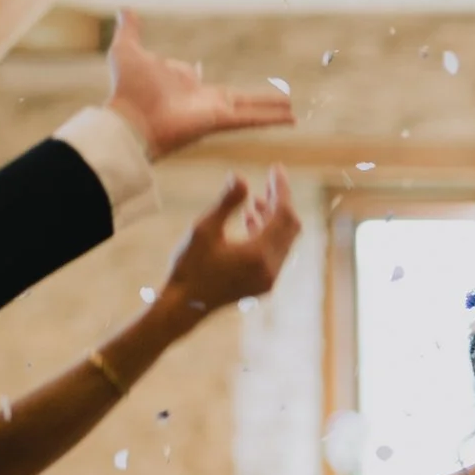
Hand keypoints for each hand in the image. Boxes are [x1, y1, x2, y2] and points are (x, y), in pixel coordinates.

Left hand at [102, 10, 295, 159]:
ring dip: (272, 110)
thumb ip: (130, 30)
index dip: (188, 71)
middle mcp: (202, 100)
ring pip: (251, 108)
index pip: (192, 75)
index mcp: (182, 85)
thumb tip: (126, 9)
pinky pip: (253, 119)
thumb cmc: (128, 88)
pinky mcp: (221, 120)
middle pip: (237, 97)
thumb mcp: (127, 50)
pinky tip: (292, 119)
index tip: (193, 70)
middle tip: (276, 99)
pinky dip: (273, 119)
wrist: (131, 117)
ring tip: (293, 111)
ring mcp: (215, 111)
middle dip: (257, 100)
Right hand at [159, 168, 301, 317]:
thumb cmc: (189, 266)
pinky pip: (276, 253)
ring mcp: (269, 279)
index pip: (283, 214)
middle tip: (269, 181)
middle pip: (290, 227)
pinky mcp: (264, 284)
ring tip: (256, 200)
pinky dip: (268, 234)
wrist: (184, 306)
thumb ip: (226, 202)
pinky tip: (250, 220)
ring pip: (284, 240)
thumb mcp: (203, 229)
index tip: (276, 169)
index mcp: (259, 254)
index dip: (281, 189)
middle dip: (281, 201)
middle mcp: (271, 268)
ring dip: (274, 218)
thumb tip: (240, 176)